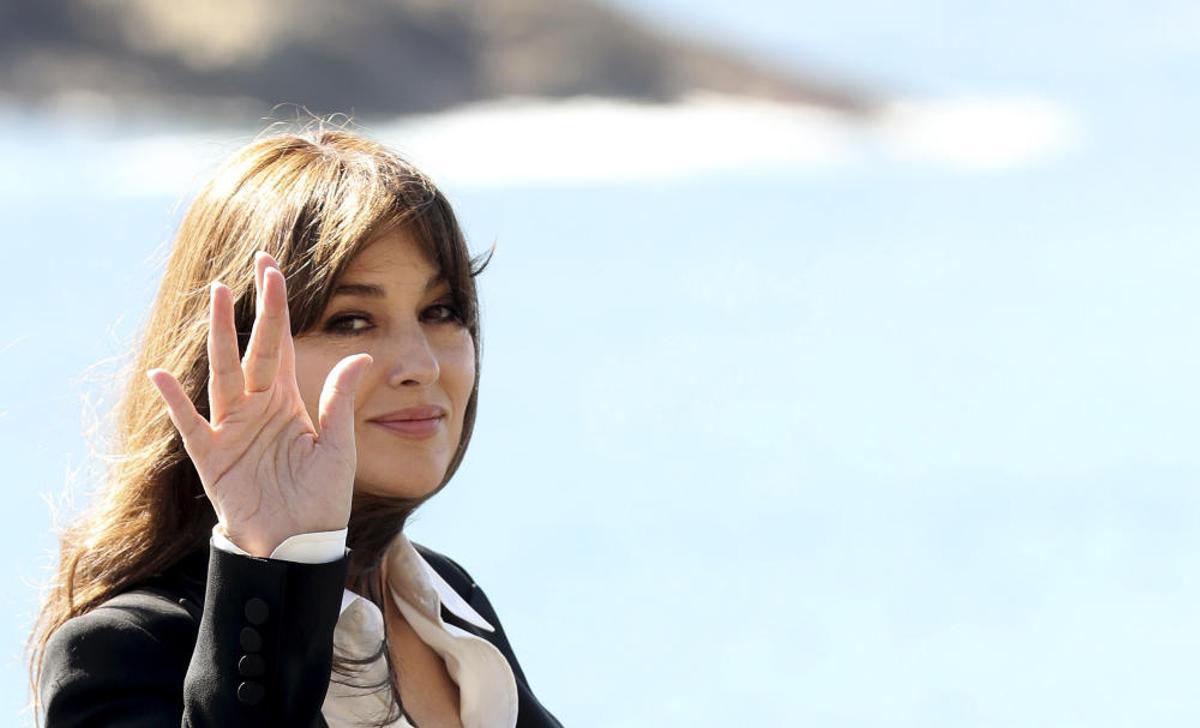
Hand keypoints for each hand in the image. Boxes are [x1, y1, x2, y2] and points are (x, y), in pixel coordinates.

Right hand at [147, 251, 372, 556]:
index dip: (277, 308)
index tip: (274, 269)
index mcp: (286, 402)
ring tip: (218, 298)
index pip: (280, 344)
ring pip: (223, 374)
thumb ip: (339, 400)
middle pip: (251, 350)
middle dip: (251, 310)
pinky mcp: (213, 458)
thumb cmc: (320, 498)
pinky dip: (176, 402)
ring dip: (221, 337)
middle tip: (251, 268)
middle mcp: (255, 408)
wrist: (299, 545)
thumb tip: (359, 356)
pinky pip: (191, 425)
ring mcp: (231, 430)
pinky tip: (161, 375)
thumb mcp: (337, 446)